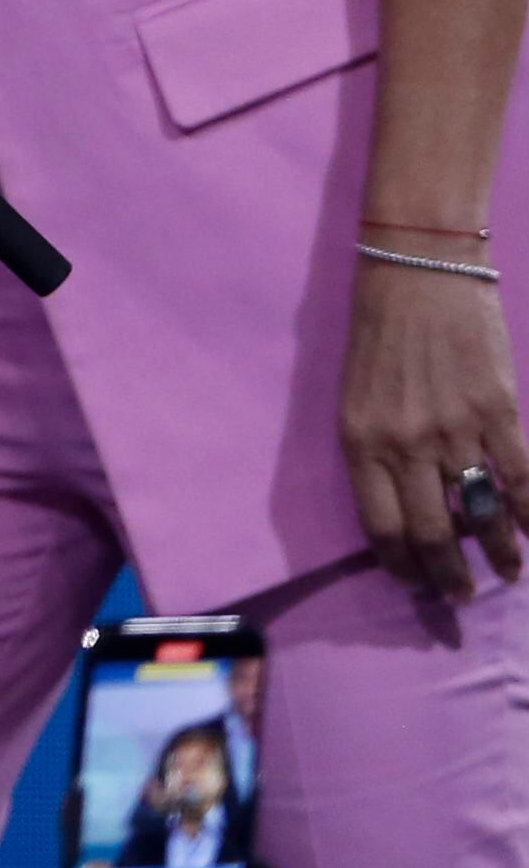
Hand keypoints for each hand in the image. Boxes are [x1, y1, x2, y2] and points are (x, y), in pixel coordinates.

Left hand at [341, 256, 528, 596]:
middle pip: (433, 534)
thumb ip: (376, 451)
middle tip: (463, 597)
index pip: (381, 528)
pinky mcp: (499, 413)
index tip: (416, 584)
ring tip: (507, 575)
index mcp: (360, 441)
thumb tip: (408, 506)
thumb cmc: (378, 332)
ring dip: (499, 554)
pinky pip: (522, 480)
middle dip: (450, 576)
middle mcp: (405, 445)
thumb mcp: (355, 396)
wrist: (417, 270)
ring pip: (483, 515)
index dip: (403, 566)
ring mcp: (455, 431)